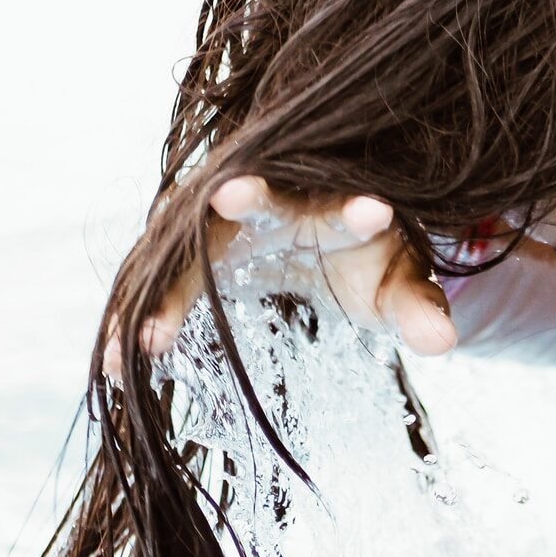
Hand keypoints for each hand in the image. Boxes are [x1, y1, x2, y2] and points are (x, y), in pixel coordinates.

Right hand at [102, 175, 457, 376]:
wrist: (320, 236)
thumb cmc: (366, 260)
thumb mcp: (397, 288)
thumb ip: (420, 310)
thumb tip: (444, 343)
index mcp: (332, 206)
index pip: (345, 202)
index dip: (357, 210)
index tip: (374, 214)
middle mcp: (274, 201)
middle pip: (256, 192)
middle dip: (247, 195)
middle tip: (229, 197)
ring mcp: (223, 222)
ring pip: (191, 242)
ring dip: (165, 288)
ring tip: (142, 341)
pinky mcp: (189, 248)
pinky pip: (159, 280)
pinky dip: (137, 318)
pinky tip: (112, 364)